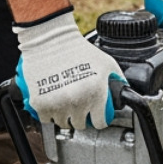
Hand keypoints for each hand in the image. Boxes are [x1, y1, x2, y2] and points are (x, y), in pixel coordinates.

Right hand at [14, 11, 126, 128]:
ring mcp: (57, 104)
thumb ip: (117, 79)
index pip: (100, 122)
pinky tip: (53, 104)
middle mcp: (77, 101)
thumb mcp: (106, 62)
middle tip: (78, 106)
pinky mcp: (39, 103)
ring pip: (63, 123)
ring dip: (64, 117)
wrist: (50, 39)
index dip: (98, 120)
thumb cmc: (78, 48)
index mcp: (95, 93)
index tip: (95, 116)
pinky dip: (49, 114)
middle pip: (80, 125)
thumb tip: (123, 93)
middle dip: (81, 118)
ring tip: (65, 103)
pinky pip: (46, 119)